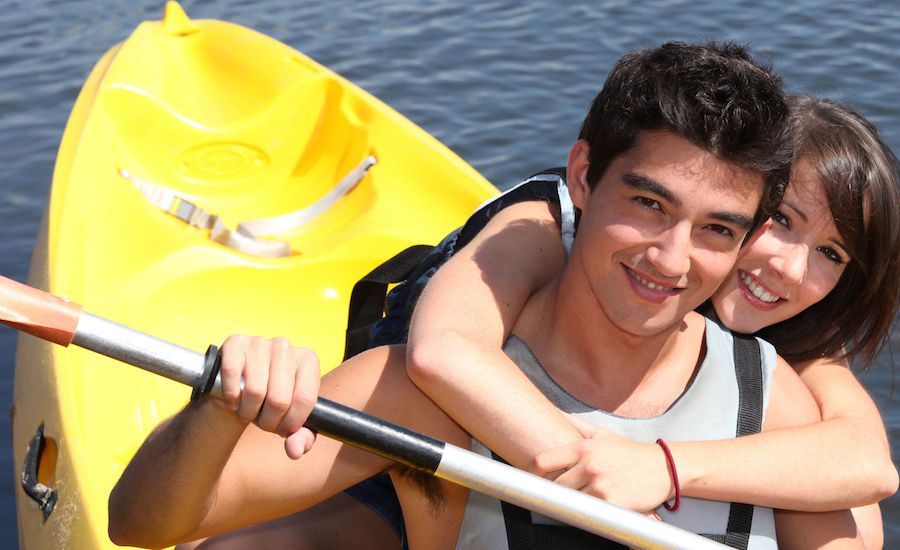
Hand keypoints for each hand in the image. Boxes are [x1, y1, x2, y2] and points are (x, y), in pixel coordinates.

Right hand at [219, 335, 320, 458]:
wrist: (240, 387)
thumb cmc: (272, 405)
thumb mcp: (292, 422)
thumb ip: (301, 439)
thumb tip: (295, 451)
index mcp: (308, 360)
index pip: (305, 400)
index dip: (291, 423)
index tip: (283, 429)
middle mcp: (286, 347)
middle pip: (279, 399)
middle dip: (268, 421)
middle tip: (262, 421)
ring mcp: (260, 342)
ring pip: (255, 391)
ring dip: (248, 412)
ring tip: (249, 410)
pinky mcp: (235, 343)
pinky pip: (232, 376)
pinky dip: (231, 397)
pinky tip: (234, 400)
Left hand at [529, 415, 672, 512]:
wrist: (663, 468)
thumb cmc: (629, 452)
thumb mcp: (601, 433)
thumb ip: (575, 424)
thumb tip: (554, 412)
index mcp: (583, 448)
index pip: (543, 461)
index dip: (533, 473)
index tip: (533, 479)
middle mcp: (590, 466)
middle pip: (554, 486)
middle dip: (554, 491)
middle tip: (557, 493)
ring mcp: (600, 486)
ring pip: (570, 502)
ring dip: (572, 503)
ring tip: (579, 499)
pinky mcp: (612, 505)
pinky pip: (590, 513)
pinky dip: (589, 513)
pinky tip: (595, 507)